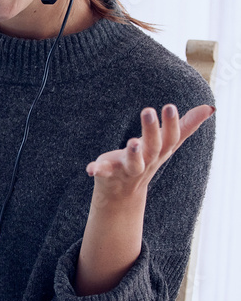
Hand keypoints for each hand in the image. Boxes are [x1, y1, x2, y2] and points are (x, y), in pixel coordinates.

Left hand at [86, 103, 214, 199]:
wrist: (122, 194)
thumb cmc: (147, 161)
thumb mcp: (167, 145)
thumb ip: (186, 126)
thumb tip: (210, 108)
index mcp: (159, 151)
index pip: (170, 138)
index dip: (171, 124)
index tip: (169, 106)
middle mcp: (145, 161)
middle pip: (152, 147)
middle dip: (151, 131)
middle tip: (148, 111)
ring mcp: (127, 169)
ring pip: (133, 163)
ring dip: (133, 154)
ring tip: (132, 142)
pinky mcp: (108, 174)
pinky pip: (103, 173)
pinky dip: (98, 170)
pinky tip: (91, 169)